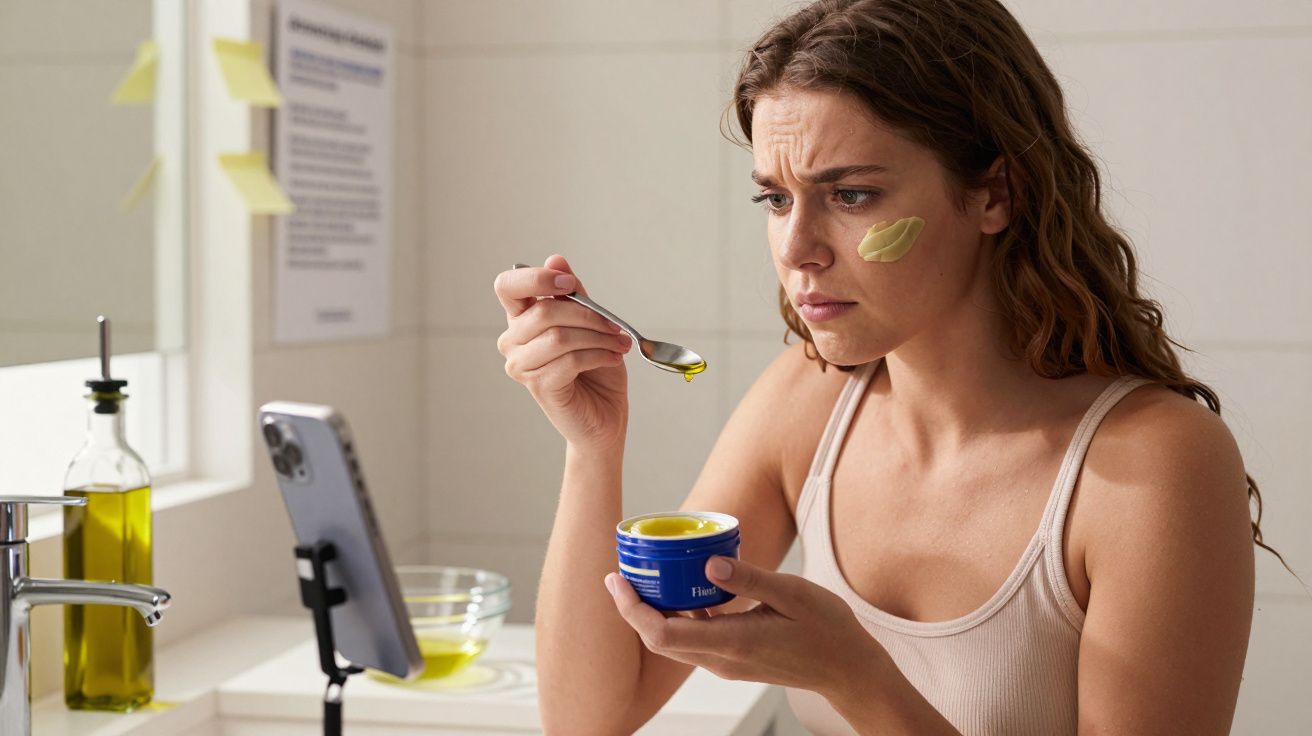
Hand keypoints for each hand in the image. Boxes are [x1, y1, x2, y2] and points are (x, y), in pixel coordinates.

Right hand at [494, 255, 632, 449]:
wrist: (604, 416)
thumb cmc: (596, 370)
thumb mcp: (591, 324)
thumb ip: (574, 295)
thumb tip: (557, 259)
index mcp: (521, 319)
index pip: (508, 286)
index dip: (536, 278)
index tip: (569, 285)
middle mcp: (513, 341)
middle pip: (543, 312)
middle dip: (587, 315)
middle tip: (615, 326)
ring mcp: (521, 366)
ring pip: (558, 337)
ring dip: (597, 337)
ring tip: (618, 344)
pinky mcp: (538, 387)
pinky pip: (569, 361)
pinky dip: (598, 356)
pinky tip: (613, 359)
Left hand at [604, 556, 883, 695]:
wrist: (848, 669)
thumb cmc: (827, 629)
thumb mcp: (792, 593)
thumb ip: (748, 579)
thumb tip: (708, 561)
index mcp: (733, 643)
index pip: (662, 633)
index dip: (632, 609)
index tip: (617, 579)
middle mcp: (722, 659)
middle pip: (658, 638)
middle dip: (633, 607)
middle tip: (621, 571)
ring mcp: (725, 663)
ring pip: (673, 640)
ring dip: (653, 611)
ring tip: (645, 574)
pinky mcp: (732, 659)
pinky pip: (693, 639)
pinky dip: (678, 615)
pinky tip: (682, 586)